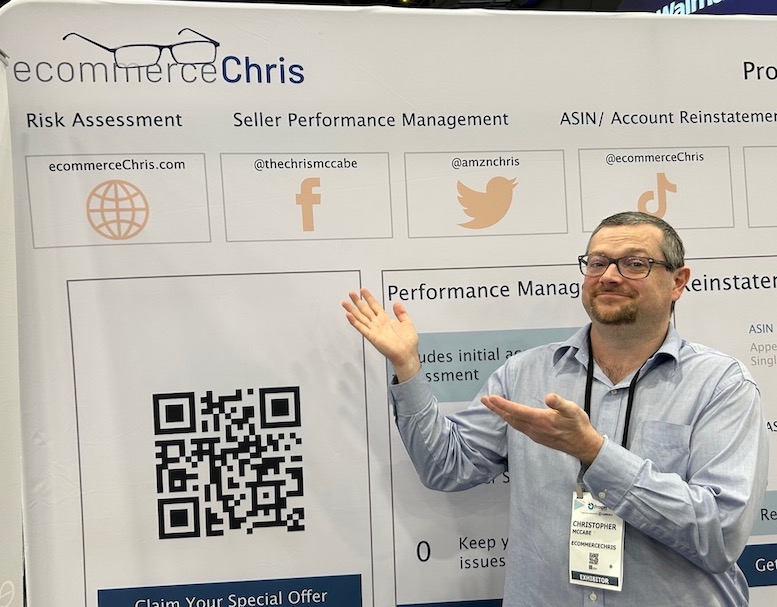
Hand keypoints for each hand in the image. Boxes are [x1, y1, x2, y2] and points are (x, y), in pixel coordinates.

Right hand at [342, 288, 420, 380]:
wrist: (407, 354)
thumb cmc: (408, 343)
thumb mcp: (407, 323)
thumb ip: (401, 313)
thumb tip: (396, 303)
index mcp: (386, 320)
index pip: (375, 306)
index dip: (369, 297)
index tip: (363, 290)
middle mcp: (378, 324)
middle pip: (365, 310)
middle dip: (357, 301)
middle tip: (351, 293)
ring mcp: (374, 330)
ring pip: (361, 317)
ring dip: (352, 310)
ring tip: (345, 303)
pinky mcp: (372, 337)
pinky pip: (361, 328)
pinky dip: (354, 322)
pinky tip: (349, 315)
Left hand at [480, 393, 603, 465]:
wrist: (583, 446)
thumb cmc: (579, 426)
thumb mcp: (573, 410)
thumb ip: (560, 403)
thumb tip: (549, 397)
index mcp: (540, 420)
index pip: (517, 411)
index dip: (503, 404)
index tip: (491, 398)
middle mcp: (534, 429)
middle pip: (510, 417)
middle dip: (496, 408)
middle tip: (484, 399)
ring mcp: (534, 434)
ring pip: (513, 423)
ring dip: (502, 414)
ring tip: (492, 406)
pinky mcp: (537, 437)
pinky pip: (519, 427)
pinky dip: (510, 419)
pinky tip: (509, 416)